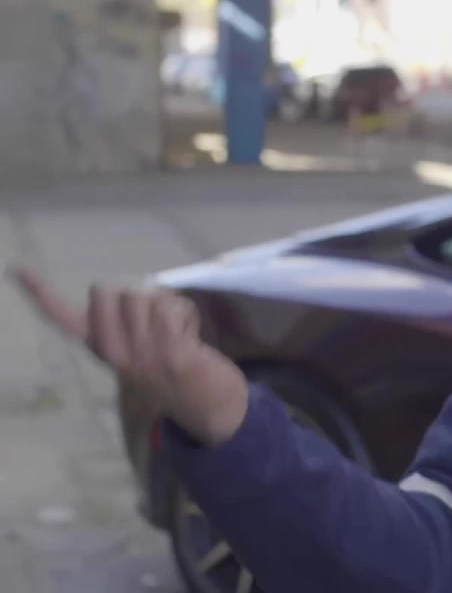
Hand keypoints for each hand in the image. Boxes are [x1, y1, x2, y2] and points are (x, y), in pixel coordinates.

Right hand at [7, 266, 248, 447]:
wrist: (208, 408)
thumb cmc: (175, 368)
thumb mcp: (139, 348)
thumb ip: (124, 322)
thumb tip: (113, 292)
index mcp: (103, 348)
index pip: (64, 319)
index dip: (41, 294)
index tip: (18, 269)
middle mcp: (114, 355)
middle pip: (113, 291)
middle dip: (139, 294)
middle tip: (159, 322)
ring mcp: (141, 357)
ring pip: (145, 297)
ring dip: (170, 304)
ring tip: (179, 331)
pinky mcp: (171, 356)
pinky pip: (172, 309)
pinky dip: (188, 313)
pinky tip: (192, 337)